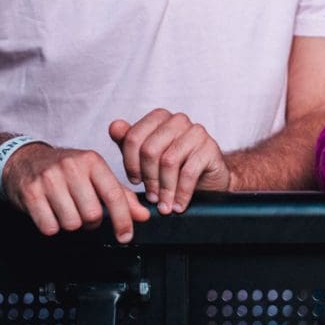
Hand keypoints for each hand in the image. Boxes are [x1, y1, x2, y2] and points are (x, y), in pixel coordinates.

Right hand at [3, 142, 150, 243]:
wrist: (24, 160)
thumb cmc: (64, 171)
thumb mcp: (94, 175)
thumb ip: (120, 195)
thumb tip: (143, 215)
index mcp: (92, 161)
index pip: (113, 194)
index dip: (123, 219)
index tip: (126, 235)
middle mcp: (71, 167)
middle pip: (92, 215)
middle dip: (90, 221)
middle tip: (82, 211)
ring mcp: (49, 179)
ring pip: (72, 223)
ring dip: (71, 224)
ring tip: (65, 209)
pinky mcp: (30, 192)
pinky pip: (49, 227)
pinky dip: (51, 226)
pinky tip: (50, 212)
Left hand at [109, 110, 230, 213]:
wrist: (208, 178)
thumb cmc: (174, 166)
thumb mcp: (146, 156)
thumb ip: (129, 142)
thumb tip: (114, 126)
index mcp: (159, 118)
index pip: (134, 137)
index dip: (130, 163)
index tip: (135, 181)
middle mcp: (178, 120)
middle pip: (150, 150)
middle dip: (148, 178)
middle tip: (151, 197)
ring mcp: (196, 132)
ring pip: (169, 161)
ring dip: (164, 189)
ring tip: (164, 205)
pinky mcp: (210, 148)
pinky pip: (189, 172)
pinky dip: (181, 193)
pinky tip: (178, 206)